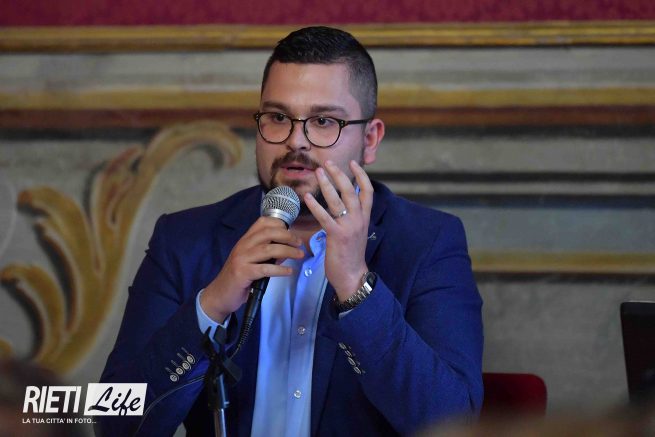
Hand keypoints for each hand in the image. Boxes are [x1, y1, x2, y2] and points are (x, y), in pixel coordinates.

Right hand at [201, 217, 304, 321]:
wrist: (220, 295)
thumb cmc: (239, 277)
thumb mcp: (252, 261)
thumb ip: (267, 254)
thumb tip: (287, 250)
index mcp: (245, 240)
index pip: (262, 223)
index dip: (279, 224)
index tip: (292, 231)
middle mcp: (242, 246)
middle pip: (268, 233)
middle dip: (287, 236)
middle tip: (299, 243)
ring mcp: (241, 259)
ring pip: (268, 249)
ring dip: (287, 251)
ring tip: (299, 255)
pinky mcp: (242, 273)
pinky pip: (265, 269)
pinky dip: (279, 269)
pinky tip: (289, 271)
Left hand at [304, 160, 371, 301]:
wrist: (353, 276)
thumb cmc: (351, 255)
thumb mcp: (356, 232)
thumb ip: (352, 217)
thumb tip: (344, 204)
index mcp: (364, 218)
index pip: (367, 191)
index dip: (361, 175)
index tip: (352, 163)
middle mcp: (359, 219)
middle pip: (351, 190)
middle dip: (339, 174)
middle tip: (328, 163)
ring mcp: (348, 227)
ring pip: (338, 200)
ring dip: (327, 184)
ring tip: (318, 172)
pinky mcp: (336, 235)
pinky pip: (325, 217)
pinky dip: (315, 205)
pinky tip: (307, 197)